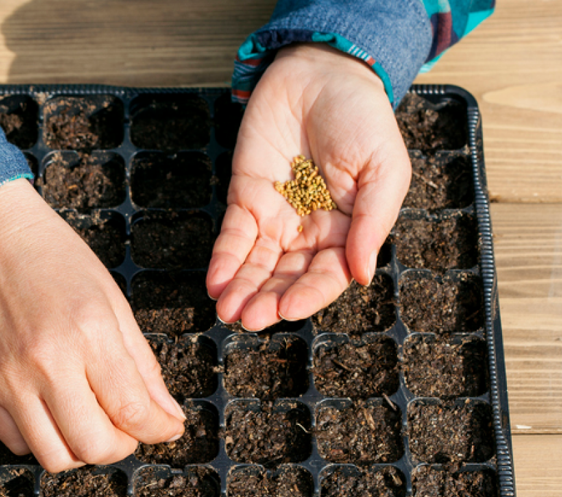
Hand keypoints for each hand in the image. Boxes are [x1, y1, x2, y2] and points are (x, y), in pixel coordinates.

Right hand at [0, 179, 185, 472]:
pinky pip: (15, 442)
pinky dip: (41, 440)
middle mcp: (46, 362)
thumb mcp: (113, 303)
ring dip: (80, 451)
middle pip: (93, 446)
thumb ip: (142, 366)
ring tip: (88, 422)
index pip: (132, 411)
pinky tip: (53, 413)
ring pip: (53, 457)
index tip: (165, 428)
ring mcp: (9, 378)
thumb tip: (166, 418)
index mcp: (89, 333)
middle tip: (126, 428)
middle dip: (120, 447)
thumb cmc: (56, 261)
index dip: (158, 430)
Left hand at [207, 43, 410, 329]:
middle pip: (286, 277)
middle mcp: (310, 232)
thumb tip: (362, 274)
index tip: (288, 309)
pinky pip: (233, 237)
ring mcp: (276, 217)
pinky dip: (223, 260)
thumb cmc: (362, 118)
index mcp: (349, 231)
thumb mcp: (384, 169)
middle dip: (267, 300)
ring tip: (228, 310)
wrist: (322, 73)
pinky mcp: (246, 198)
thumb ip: (373, 223)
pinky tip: (215, 281)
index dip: (308, 295)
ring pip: (257, 264)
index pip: (327, 275)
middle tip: (249, 318)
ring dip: (242, 289)